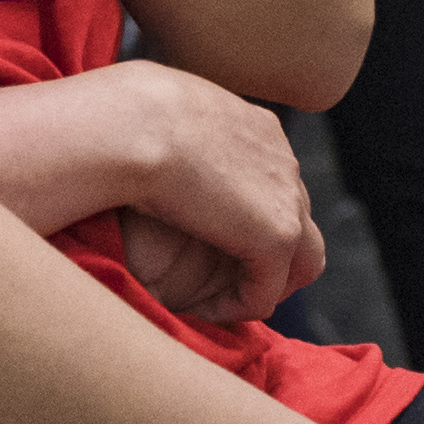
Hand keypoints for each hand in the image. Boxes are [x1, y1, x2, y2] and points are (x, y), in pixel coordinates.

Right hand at [83, 61, 320, 322]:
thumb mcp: (160, 116)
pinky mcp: (277, 236)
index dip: (248, 220)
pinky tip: (202, 308)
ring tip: (220, 302)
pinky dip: (238, 306)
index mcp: (258, 129)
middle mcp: (283, 161)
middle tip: (225, 282)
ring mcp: (287, 198)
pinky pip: (266, 291)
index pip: (276, 184)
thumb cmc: (123, 117)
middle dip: (268, 258)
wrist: (134, 124)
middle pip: (300, 223)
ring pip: (300, 261)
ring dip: (261, 286)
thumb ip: (176, 134)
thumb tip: (148, 137)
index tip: (207, 243)